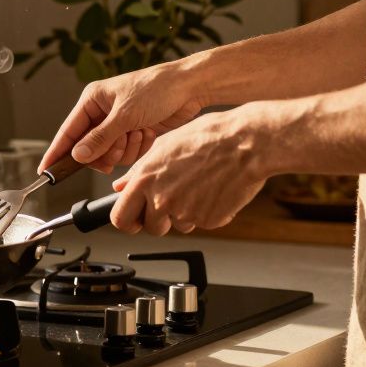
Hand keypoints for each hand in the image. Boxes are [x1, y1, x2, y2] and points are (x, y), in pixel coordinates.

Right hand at [39, 59, 208, 174]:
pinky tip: (149, 132)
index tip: (45, 171)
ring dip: (126, 148)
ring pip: (110, 154)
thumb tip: (78, 156)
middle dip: (107, 150)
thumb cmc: (157, 89)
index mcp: (93, 100)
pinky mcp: (135, 133)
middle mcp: (102, 113)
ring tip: (140, 131)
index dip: (57, 152)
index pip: (68, 131)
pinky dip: (139, 147)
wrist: (191, 88)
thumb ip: (100, 138)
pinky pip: (128, 154)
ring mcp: (119, 124)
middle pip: (90, 148)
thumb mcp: (125, 115)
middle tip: (120, 143)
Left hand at [109, 105, 274, 234]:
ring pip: (179, 225)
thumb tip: (119, 186)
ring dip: (187, 214)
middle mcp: (161, 199)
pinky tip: (215, 189)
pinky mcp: (209, 220)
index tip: (135, 219)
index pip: (120, 218)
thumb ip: (137, 171)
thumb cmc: (207, 138)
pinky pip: (203, 222)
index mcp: (145, 180)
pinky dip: (208, 212)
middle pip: (151, 228)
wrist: (246, 143)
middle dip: (159, 222)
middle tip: (172, 205)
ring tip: (199, 186)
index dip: (127, 221)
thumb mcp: (163, 146)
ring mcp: (185, 212)